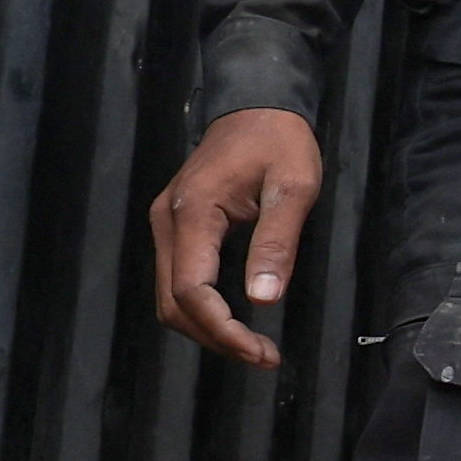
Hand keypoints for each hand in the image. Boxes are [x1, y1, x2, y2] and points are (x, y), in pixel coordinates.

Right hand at [148, 108, 323, 368]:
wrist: (256, 104)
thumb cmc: (279, 140)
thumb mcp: (293, 187)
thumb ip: (277, 242)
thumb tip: (263, 299)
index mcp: (192, 212)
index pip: (191, 290)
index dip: (222, 329)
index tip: (259, 352)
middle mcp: (167, 222)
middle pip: (172, 303)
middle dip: (215, 337)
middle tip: (263, 356)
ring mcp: (166, 224)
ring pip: (170, 296)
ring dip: (207, 327)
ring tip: (254, 345)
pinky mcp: (176, 226)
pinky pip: (179, 279)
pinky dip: (202, 307)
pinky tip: (236, 318)